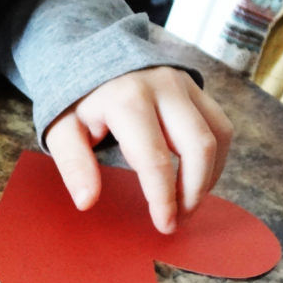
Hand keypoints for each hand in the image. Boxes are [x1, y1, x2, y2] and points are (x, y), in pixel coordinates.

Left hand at [44, 67, 232, 233]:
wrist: (90, 58)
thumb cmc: (76, 103)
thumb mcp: (62, 132)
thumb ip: (74, 165)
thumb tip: (86, 202)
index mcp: (126, 99)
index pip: (155, 159)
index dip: (164, 197)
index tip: (164, 225)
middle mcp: (162, 86)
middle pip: (198, 146)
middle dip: (193, 191)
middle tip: (178, 220)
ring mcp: (184, 83)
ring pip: (217, 135)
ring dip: (208, 177)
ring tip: (188, 204)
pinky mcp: (195, 87)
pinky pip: (220, 125)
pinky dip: (214, 158)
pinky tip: (196, 180)